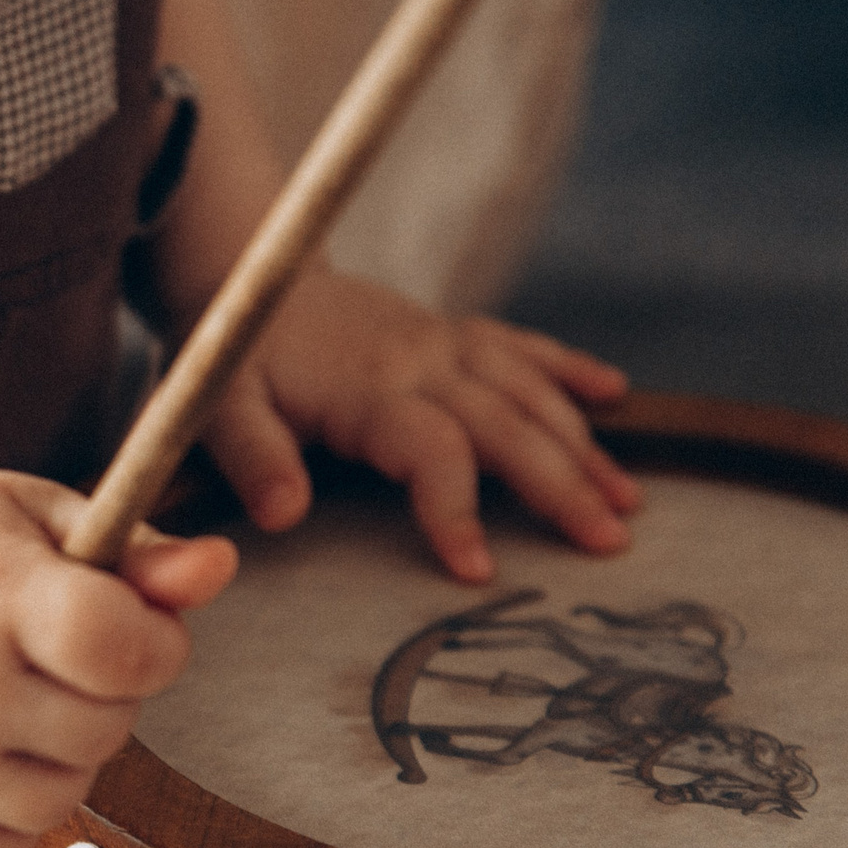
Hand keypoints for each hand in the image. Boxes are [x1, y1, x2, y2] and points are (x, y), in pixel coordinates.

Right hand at [0, 470, 236, 847]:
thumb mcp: (36, 514)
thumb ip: (135, 549)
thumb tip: (220, 566)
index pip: (133, 653)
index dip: (155, 641)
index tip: (129, 622)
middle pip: (110, 727)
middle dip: (107, 691)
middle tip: (52, 651)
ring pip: (70, 793)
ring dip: (68, 751)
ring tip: (18, 695)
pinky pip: (15, 839)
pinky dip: (18, 801)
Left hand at [201, 272, 641, 582]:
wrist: (253, 277)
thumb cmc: (237, 355)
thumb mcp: (221, 407)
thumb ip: (255, 459)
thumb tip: (282, 515)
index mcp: (368, 389)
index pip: (432, 448)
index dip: (457, 507)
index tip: (477, 570)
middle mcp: (421, 360)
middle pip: (507, 423)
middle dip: (563, 484)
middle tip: (608, 543)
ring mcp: (444, 342)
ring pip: (530, 390)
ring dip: (583, 444)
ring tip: (627, 502)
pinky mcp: (452, 332)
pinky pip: (521, 345)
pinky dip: (570, 368)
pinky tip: (616, 394)